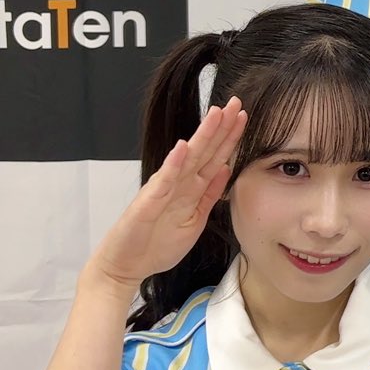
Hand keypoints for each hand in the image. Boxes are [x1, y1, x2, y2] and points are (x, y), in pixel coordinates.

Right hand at [89, 99, 246, 289]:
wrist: (126, 266)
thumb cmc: (157, 244)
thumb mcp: (196, 219)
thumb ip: (210, 194)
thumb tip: (226, 169)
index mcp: (191, 188)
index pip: (214, 157)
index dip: (230, 137)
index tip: (243, 116)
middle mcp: (178, 184)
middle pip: (204, 150)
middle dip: (221, 127)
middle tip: (236, 103)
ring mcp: (162, 191)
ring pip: (186, 159)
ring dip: (202, 136)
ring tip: (216, 114)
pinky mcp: (147, 204)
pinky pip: (163, 182)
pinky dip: (173, 164)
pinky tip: (182, 148)